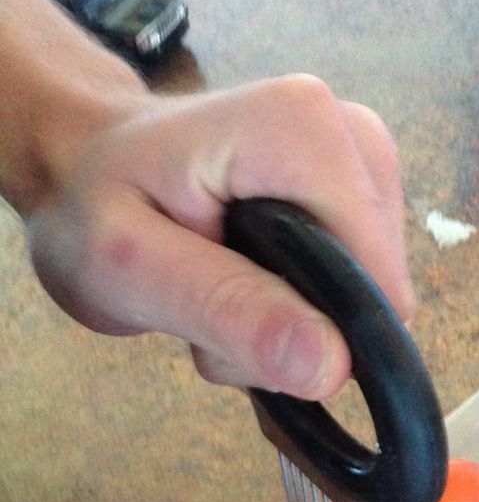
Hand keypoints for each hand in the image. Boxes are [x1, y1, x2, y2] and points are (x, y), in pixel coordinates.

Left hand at [23, 75, 411, 398]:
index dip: (317, 333)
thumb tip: (334, 368)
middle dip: (300, 331)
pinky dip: (303, 308)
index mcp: (305, 133)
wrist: (81, 161)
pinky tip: (247, 284)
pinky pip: (359, 288)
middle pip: (373, 292)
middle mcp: (354, 137)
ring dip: (295, 325)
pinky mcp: (363, 193)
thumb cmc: (91, 204)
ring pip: (369, 300)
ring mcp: (364, 163)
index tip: (234, 326)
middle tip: (213, 311)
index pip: (374, 282)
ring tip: (221, 295)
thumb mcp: (131, 269)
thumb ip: (231, 312)